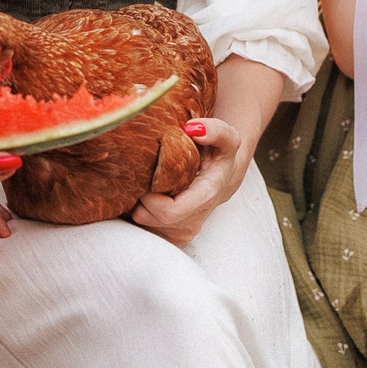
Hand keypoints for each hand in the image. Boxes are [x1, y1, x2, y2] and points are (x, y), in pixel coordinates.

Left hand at [132, 118, 243, 247]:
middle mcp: (192, 222)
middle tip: (141, 175)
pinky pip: (145, 227)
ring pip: (144, 223)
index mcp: (204, 199)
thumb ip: (216, 130)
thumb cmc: (220, 156)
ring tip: (148, 183)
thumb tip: (192, 129)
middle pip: (150, 217)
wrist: (223, 179)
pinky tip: (151, 194)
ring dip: (139, 203)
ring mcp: (182, 233)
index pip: (168, 211)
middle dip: (139, 197)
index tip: (145, 175)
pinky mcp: (172, 237)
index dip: (149, 195)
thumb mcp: (227, 137)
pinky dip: (143, 210)